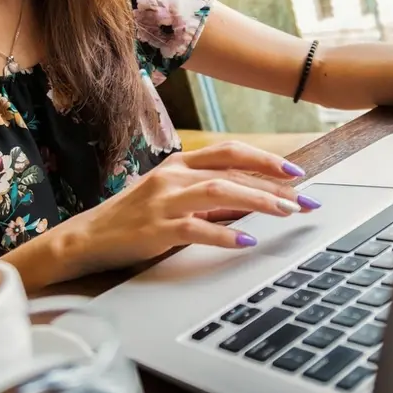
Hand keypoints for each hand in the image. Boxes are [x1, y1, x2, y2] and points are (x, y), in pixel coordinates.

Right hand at [59, 141, 321, 274]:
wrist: (87, 238)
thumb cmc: (133, 219)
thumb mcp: (171, 198)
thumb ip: (208, 196)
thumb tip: (253, 200)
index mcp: (179, 164)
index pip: (230, 152)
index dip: (265, 159)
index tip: (296, 173)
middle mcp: (173, 176)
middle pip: (232, 171)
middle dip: (274, 185)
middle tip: (305, 200)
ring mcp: (163, 201)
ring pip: (220, 192)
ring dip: (258, 201)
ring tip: (286, 213)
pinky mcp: (155, 229)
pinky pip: (197, 228)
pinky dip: (225, 233)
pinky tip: (246, 240)